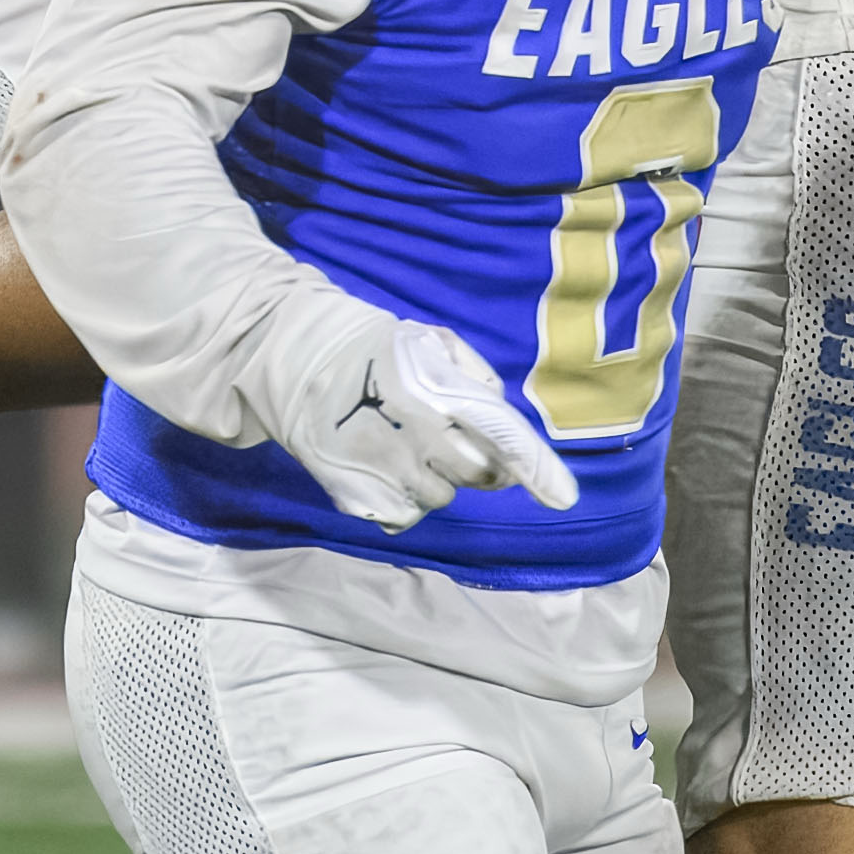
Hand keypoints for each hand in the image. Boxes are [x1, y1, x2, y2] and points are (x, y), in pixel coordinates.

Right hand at [252, 289, 578, 534]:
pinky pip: (404, 514)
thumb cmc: (369, 349)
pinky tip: (384, 466)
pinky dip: (403, 497)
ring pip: (440, 499)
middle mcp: (413, 436)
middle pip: (476, 476)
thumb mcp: (426, 339)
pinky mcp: (357, 496)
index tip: (563, 496)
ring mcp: (384, 471)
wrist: (290, 360)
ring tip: (407, 447)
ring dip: (437, 480)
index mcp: (434, 392)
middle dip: (479, 465)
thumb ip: (472, 373)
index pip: (499, 435)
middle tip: (453, 441)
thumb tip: (499, 412)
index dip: (535, 467)